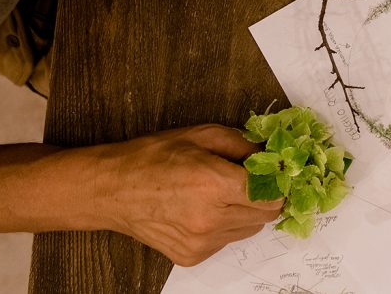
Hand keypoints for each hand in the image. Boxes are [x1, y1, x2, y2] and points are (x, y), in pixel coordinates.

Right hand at [95, 124, 282, 265]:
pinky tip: (205, 208)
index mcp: (214, 184)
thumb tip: (272, 158)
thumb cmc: (154, 157)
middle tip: (251, 180)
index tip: (276, 173)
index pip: (272, 195)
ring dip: (246, 211)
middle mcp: (210, 219)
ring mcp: (201, 242)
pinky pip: (228, 240)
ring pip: (250, 229)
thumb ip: (244, 146)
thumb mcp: (204, 134)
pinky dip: (226, 224)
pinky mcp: (192, 255)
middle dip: (265, 196)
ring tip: (222, 192)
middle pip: (266, 215)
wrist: (112, 189)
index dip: (278, 182)